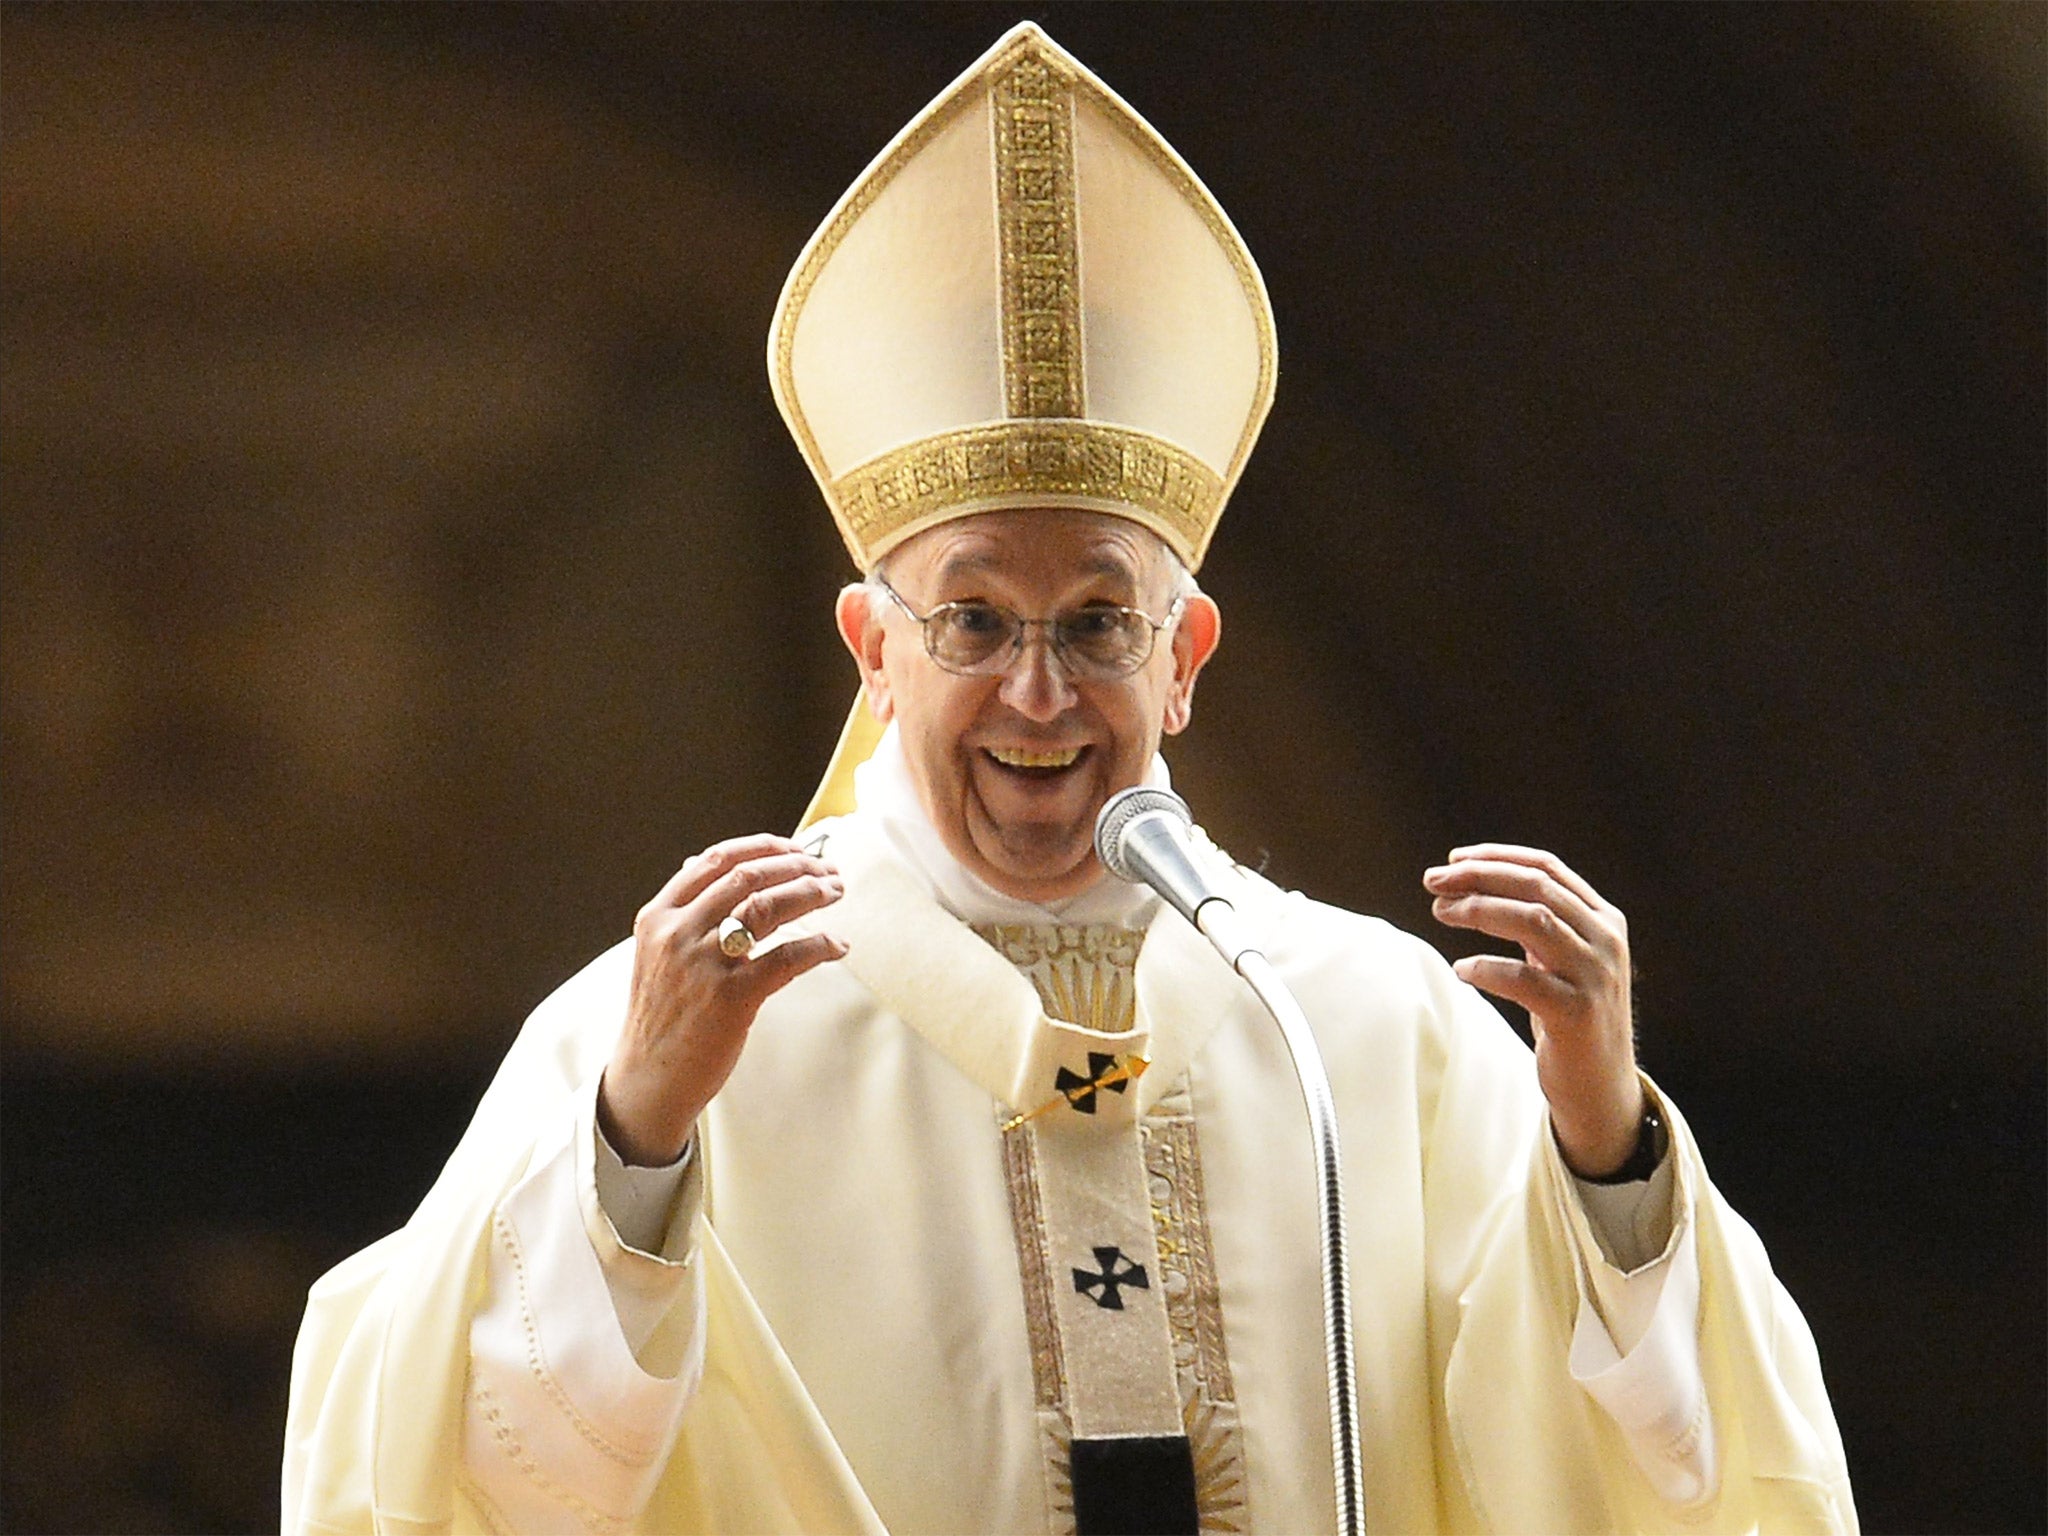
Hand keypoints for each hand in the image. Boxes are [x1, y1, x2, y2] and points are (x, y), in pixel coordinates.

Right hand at [599, 834, 846, 1165]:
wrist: (648, 1079)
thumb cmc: (662, 1015)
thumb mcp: (656, 954)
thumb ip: (681, 911)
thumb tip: (700, 861)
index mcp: (659, 917)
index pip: (715, 860)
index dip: (762, 846)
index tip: (795, 847)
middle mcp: (678, 933)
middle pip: (748, 876)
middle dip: (797, 866)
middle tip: (828, 869)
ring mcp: (704, 965)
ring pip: (769, 906)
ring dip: (811, 892)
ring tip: (836, 891)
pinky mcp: (732, 998)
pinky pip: (788, 957)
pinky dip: (820, 945)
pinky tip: (837, 944)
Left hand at [1424, 844, 1642, 1177]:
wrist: (1600, 1085)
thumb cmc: (1569, 1013)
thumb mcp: (1562, 957)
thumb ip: (1536, 919)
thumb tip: (1467, 883)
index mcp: (1604, 919)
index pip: (1547, 867)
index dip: (1496, 857)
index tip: (1453, 859)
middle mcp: (1605, 941)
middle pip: (1536, 887)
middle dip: (1478, 877)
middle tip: (1433, 882)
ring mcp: (1595, 977)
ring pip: (1534, 921)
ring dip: (1478, 910)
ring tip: (1440, 912)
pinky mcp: (1576, 1014)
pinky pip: (1524, 979)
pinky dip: (1487, 968)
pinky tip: (1461, 969)